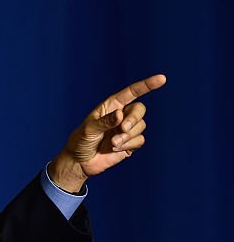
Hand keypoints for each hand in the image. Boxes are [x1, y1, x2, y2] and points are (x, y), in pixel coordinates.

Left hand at [49, 73, 165, 192]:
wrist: (80, 162)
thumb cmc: (80, 141)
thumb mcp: (89, 129)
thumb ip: (105, 121)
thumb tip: (120, 114)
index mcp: (111, 106)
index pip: (131, 92)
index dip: (146, 85)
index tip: (162, 79)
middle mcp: (121, 115)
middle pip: (139, 110)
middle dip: (133, 119)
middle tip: (123, 128)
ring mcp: (126, 130)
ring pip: (141, 126)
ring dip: (127, 136)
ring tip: (112, 143)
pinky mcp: (130, 143)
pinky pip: (139, 140)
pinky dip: (128, 145)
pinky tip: (115, 149)